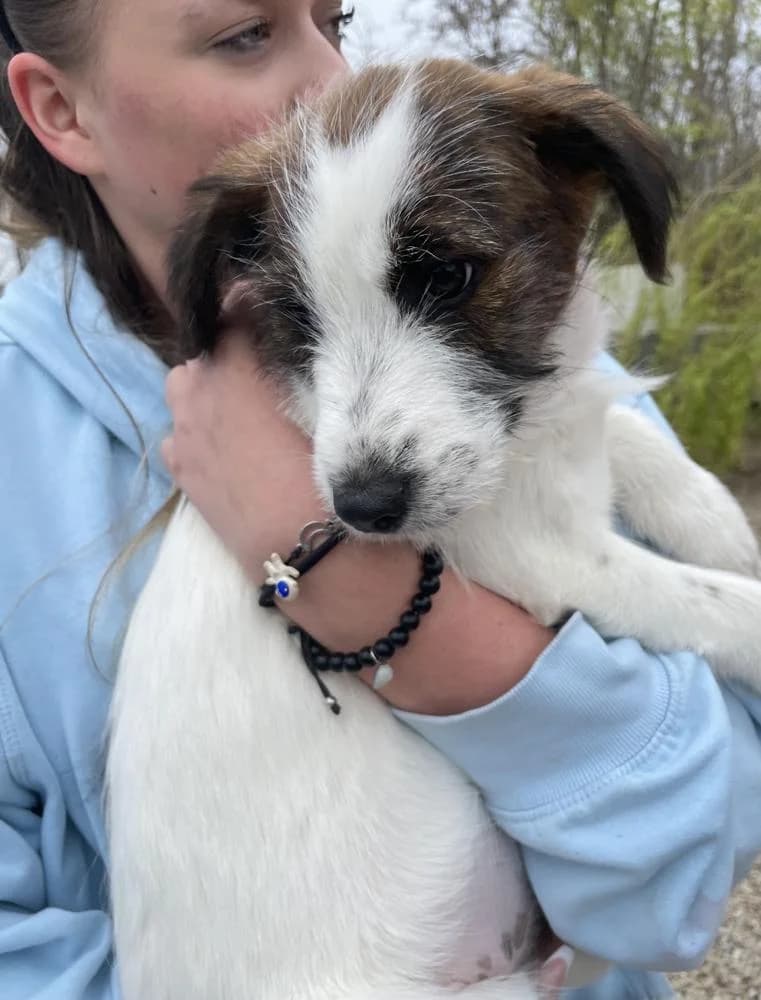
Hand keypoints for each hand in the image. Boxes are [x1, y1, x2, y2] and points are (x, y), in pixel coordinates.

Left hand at [162, 329, 328, 578]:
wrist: (316, 554)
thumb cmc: (339, 477)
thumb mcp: (335, 408)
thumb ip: (307, 362)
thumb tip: (297, 336)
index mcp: (239, 368)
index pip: (235, 308)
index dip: (253, 302)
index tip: (272, 305)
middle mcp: (201, 393)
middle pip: (206, 346)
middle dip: (231, 346)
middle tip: (266, 363)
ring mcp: (185, 434)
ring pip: (184, 386)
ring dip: (207, 384)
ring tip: (241, 404)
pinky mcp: (182, 472)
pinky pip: (177, 433)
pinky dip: (194, 428)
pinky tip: (223, 445)